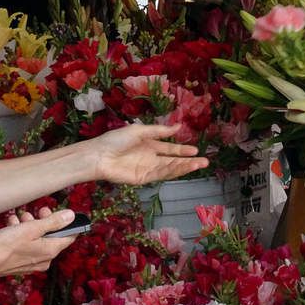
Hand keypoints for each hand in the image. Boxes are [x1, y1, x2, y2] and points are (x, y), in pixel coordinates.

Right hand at [0, 208, 79, 281]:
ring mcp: (32, 263)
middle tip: (38, 211)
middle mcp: (44, 259)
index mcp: (51, 251)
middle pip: (51, 236)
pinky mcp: (19, 264)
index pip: (69, 236)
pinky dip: (21, 235)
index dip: (66, 223)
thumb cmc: (7, 245)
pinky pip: (26, 246)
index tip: (60, 213)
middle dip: (44, 221)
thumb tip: (71, 215)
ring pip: (37, 240)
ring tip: (21, 217)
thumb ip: (53, 222)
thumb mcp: (32, 228)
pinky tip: (12, 225)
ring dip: (30, 226)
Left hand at [83, 124, 208, 185]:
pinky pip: (161, 174)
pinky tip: (183, 167)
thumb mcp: (139, 131)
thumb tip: (179, 126)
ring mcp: (147, 169)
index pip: (170, 148)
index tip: (196, 150)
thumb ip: (159, 131)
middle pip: (173, 160)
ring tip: (199, 165)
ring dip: (185, 167)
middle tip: (205, 161)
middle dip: (189, 161)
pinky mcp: (143, 178)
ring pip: (170, 168)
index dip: (183, 149)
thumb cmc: (115, 140)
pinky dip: (173, 171)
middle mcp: (151, 157)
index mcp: (149, 145)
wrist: (99, 156)